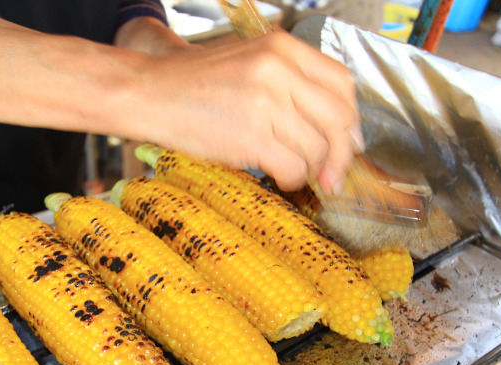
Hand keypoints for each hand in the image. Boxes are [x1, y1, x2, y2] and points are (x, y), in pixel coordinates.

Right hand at [129, 31, 361, 193]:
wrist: (149, 93)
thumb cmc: (194, 83)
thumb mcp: (248, 62)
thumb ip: (289, 81)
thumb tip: (327, 125)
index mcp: (282, 48)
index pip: (341, 84)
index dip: (351, 119)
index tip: (348, 142)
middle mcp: (278, 69)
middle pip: (337, 118)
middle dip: (341, 155)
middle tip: (333, 175)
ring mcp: (264, 101)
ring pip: (317, 148)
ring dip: (312, 170)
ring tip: (296, 174)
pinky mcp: (249, 135)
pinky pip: (292, 167)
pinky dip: (292, 179)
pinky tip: (279, 178)